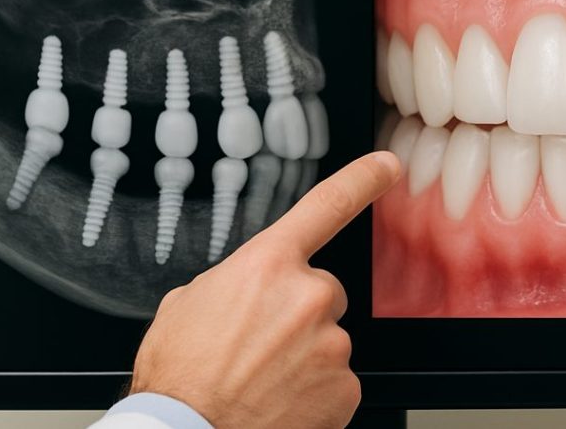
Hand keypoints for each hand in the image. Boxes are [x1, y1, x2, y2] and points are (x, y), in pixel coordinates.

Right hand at [128, 151, 401, 427]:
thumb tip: (242, 292)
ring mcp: (332, 344)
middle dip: (297, 314)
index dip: (361, 179)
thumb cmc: (180, 378)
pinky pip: (336, 380)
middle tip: (259, 345)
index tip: (386, 165)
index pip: (326, 206)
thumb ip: (229, 284)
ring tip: (261, 379)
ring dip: (302, 356)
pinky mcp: (345, 388)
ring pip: (327, 340)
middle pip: (321, 292)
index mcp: (266, 266)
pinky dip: (313, 391)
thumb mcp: (185, 306)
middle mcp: (308, 298)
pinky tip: (279, 401)